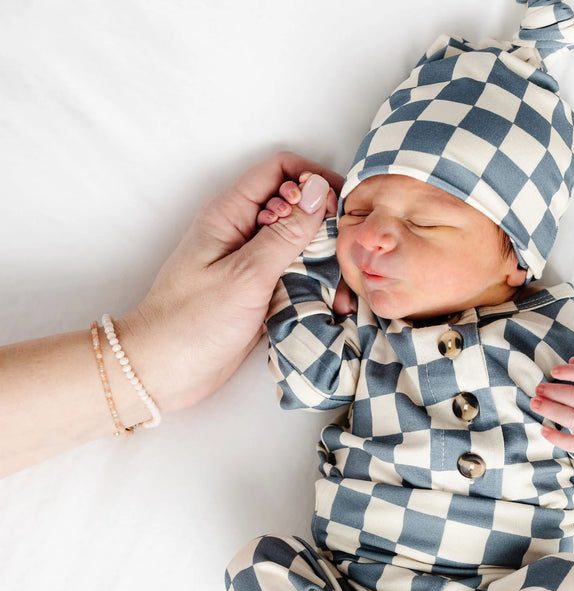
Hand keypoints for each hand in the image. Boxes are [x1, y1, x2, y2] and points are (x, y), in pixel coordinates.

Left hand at [118, 153, 343, 412]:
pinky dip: (314, 285)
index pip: (279, 172)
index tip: (341, 207)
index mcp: (229, 214)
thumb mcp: (246, 276)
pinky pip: (294, 276)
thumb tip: (317, 191)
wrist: (163, 372)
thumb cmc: (193, 322)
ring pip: (299, 245)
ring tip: (343, 287)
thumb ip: (285, 234)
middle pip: (293, 208)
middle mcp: (241, 232)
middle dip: (324, 224)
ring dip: (323, 261)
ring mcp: (251, 264)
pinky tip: (331, 303)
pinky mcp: (258, 292)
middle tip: (346, 252)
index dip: (313, 180)